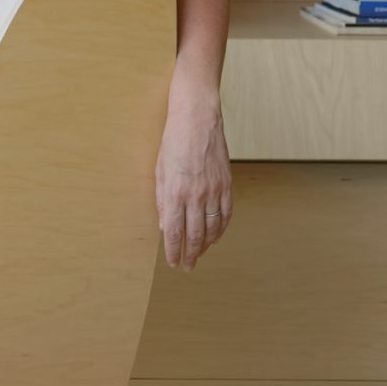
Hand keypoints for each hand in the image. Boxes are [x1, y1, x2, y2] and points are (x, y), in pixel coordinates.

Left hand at [155, 72, 230, 269]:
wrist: (197, 118)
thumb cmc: (173, 141)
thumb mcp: (159, 170)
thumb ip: (161, 200)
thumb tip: (164, 226)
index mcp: (175, 192)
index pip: (174, 232)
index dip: (173, 251)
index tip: (173, 263)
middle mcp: (196, 195)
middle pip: (194, 235)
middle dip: (190, 254)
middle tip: (187, 267)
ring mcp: (214, 190)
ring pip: (212, 228)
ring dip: (205, 246)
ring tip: (199, 255)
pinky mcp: (227, 184)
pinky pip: (226, 214)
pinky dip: (221, 229)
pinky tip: (215, 237)